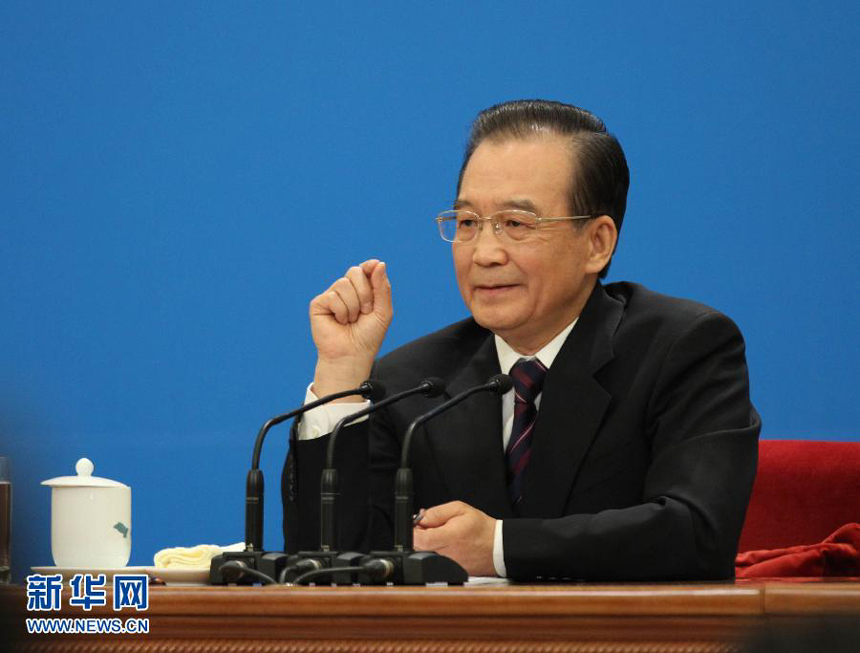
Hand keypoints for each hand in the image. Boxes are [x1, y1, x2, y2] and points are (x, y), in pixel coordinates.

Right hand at [310, 259, 392, 397]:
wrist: (352, 355)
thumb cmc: (368, 336)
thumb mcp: (383, 311)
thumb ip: (382, 287)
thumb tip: (378, 262)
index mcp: (362, 290)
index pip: (365, 269)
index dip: (369, 267)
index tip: (374, 266)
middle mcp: (345, 290)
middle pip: (355, 272)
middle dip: (365, 292)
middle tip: (365, 312)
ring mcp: (331, 296)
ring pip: (343, 284)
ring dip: (353, 306)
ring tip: (351, 320)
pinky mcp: (319, 304)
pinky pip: (333, 296)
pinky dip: (341, 312)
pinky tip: (339, 322)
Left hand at [412, 501, 496, 576]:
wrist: (498, 547)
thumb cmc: (481, 528)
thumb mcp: (460, 509)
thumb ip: (437, 513)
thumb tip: (420, 518)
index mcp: (450, 536)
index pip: (419, 539)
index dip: (413, 531)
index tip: (417, 524)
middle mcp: (447, 554)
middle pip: (419, 548)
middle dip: (419, 536)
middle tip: (430, 527)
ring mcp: (448, 565)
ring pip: (425, 555)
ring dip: (428, 544)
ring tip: (441, 536)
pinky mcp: (449, 571)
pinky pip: (434, 561)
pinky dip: (436, 553)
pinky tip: (447, 546)